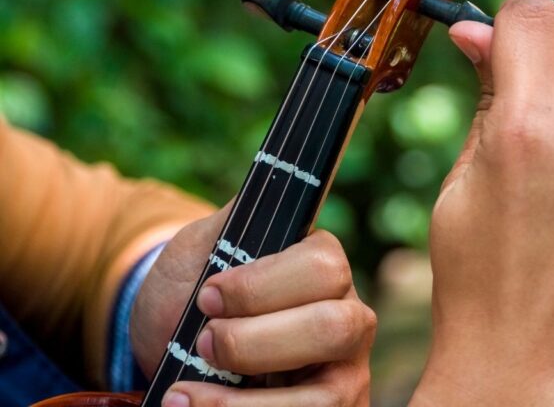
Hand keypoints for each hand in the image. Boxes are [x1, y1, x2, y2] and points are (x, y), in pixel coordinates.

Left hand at [132, 205, 375, 406]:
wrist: (174, 347)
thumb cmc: (192, 293)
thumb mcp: (202, 249)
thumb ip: (229, 225)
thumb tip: (260, 197)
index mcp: (326, 265)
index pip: (323, 268)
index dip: (261, 287)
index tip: (207, 297)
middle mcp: (350, 317)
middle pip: (335, 328)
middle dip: (256, 343)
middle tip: (204, 344)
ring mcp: (345, 374)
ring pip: (326, 396)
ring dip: (244, 404)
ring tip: (185, 396)